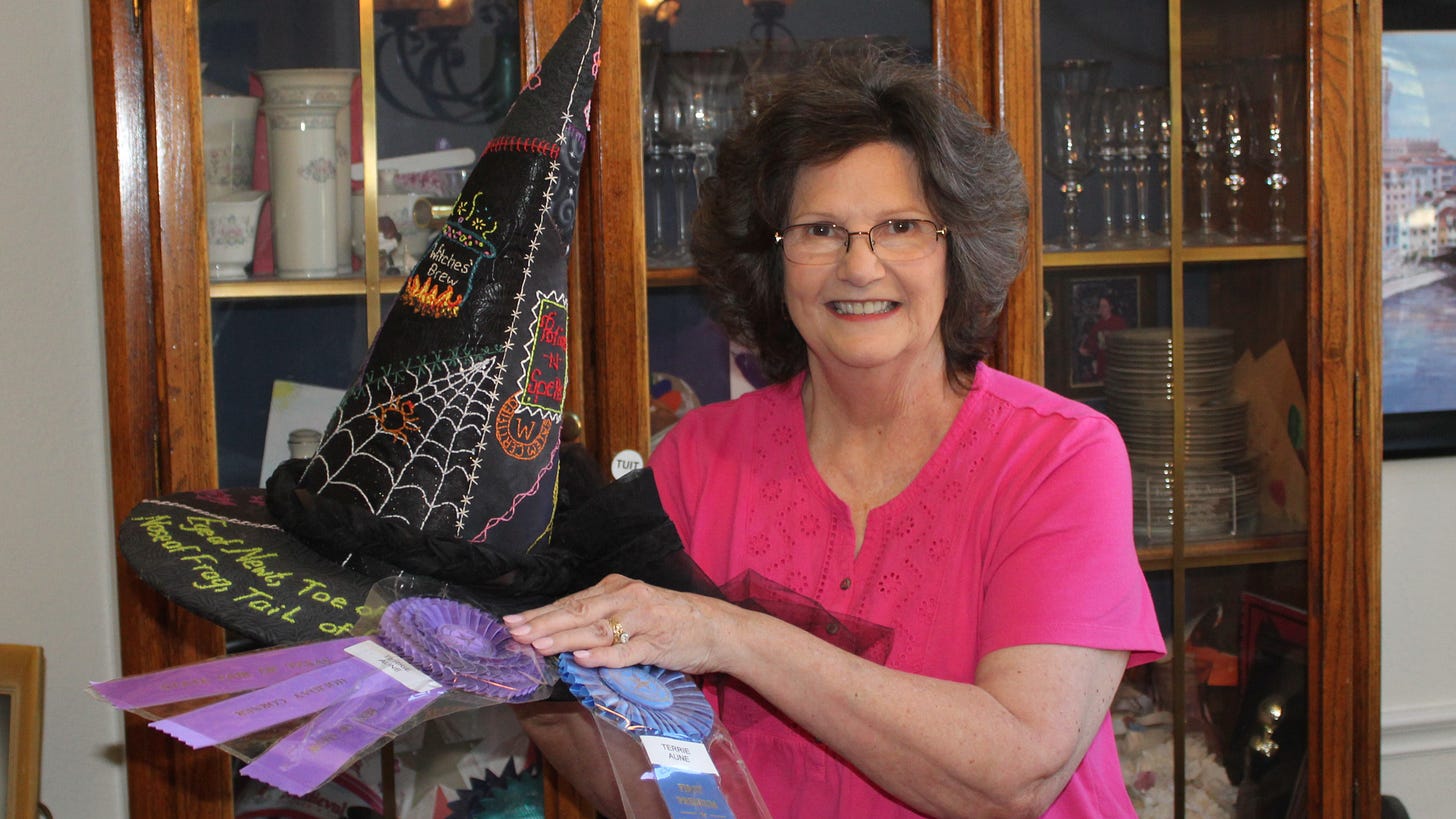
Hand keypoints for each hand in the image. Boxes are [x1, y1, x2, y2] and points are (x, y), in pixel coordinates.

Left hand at [504, 574, 733, 673]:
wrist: (717, 628)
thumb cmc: (672, 620)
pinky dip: (603, 656)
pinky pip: (626, 651)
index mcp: (618, 588)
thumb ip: (603, 617)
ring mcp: (642, 620)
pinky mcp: (656, 643)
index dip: (541, 613)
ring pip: (597, 629)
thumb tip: (561, 633)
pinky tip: (583, 659)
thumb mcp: (634, 609)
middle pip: (578, 611)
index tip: (512, 623)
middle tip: (514, 633)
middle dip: (543, 623)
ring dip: (565, 638)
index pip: (572, 601)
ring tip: (538, 645)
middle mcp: (627, 598)